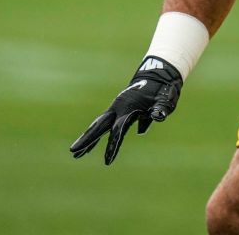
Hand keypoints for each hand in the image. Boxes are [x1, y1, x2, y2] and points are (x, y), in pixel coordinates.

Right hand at [69, 56, 183, 164]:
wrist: (157, 77)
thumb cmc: (162, 91)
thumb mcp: (164, 100)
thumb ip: (160, 108)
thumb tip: (158, 116)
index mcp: (128, 108)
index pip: (118, 130)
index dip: (113, 145)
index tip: (107, 161)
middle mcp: (118, 108)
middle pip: (99, 126)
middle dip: (87, 139)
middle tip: (73, 152)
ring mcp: (117, 109)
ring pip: (98, 126)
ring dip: (88, 139)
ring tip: (76, 154)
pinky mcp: (119, 111)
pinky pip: (104, 125)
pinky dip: (96, 135)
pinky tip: (90, 146)